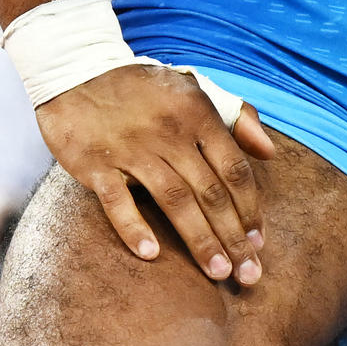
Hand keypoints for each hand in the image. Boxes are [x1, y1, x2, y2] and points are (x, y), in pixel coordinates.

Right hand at [36, 62, 274, 284]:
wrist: (77, 71)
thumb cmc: (143, 88)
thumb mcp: (194, 88)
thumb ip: (236, 117)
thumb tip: (269, 153)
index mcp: (197, 114)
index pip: (233, 170)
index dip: (250, 209)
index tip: (259, 242)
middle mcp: (169, 132)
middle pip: (210, 193)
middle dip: (233, 238)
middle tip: (249, 274)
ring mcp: (131, 149)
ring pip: (174, 201)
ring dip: (199, 241)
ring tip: (218, 273)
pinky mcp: (95, 164)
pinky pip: (117, 201)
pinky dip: (134, 228)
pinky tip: (151, 254)